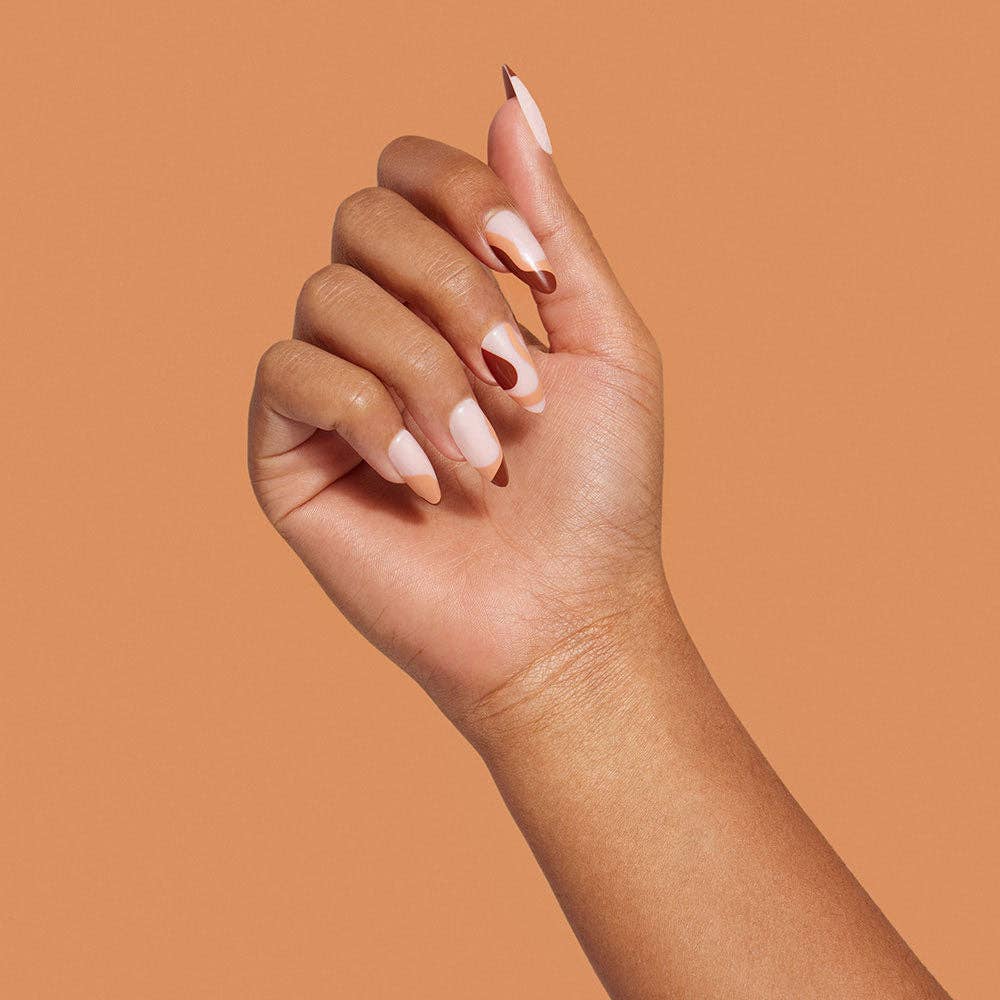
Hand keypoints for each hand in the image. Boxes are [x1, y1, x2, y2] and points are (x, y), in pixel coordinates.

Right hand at [248, 71, 667, 732]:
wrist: (565, 619)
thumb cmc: (599, 492)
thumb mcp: (603, 342)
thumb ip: (554, 225)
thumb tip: (510, 95)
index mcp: (450, 294)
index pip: (409, 175)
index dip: (462, 195)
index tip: (530, 264)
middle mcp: (381, 328)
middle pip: (362, 218)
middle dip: (455, 295)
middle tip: (518, 387)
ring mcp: (328, 388)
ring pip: (330, 295)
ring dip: (425, 373)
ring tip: (482, 457)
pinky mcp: (284, 451)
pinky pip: (289, 372)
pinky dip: (369, 417)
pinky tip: (424, 481)